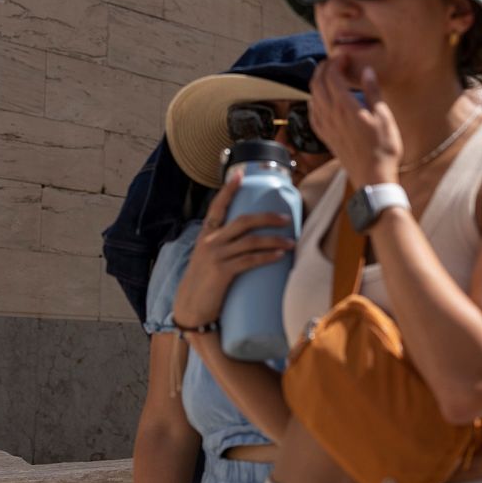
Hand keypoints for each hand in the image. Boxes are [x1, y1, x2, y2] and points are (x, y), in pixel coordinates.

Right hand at [172, 175, 294, 327]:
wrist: (190, 308)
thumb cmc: (205, 283)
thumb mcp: (208, 258)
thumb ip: (224, 246)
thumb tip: (249, 239)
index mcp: (206, 235)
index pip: (217, 207)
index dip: (229, 190)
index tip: (240, 174)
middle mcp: (210, 241)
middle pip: (243, 221)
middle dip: (267, 217)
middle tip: (286, 218)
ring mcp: (215, 256)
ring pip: (251, 241)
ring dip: (274, 240)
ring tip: (291, 242)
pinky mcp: (222, 272)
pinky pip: (249, 260)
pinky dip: (267, 257)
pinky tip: (280, 256)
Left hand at [309, 55, 402, 187]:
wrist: (373, 177)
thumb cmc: (383, 149)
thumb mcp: (384, 117)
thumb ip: (373, 92)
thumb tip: (367, 71)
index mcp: (345, 106)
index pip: (332, 75)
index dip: (336, 62)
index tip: (345, 57)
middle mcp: (330, 114)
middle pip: (317, 83)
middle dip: (324, 68)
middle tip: (335, 62)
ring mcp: (326, 126)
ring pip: (312, 97)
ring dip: (318, 82)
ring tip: (329, 77)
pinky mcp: (326, 137)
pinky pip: (312, 113)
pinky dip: (314, 101)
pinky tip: (321, 101)